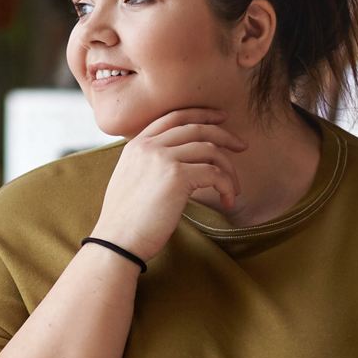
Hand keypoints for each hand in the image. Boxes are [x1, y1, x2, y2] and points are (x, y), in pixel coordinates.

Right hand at [90, 107, 245, 260]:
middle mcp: (149, 146)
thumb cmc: (126, 222)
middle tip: (241, 146)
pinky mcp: (177, 176)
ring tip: (234, 188)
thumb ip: (149, 164)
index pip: (174, 117)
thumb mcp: (131, 181)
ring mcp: (163, 158)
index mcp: (137, 145)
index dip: (201, 115)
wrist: (117, 242)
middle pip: (196, 128)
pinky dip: (227, 186)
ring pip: (210, 150)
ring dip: (228, 169)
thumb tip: (179, 165)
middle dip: (224, 135)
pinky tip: (228, 201)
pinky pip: (215, 173)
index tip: (220, 120)